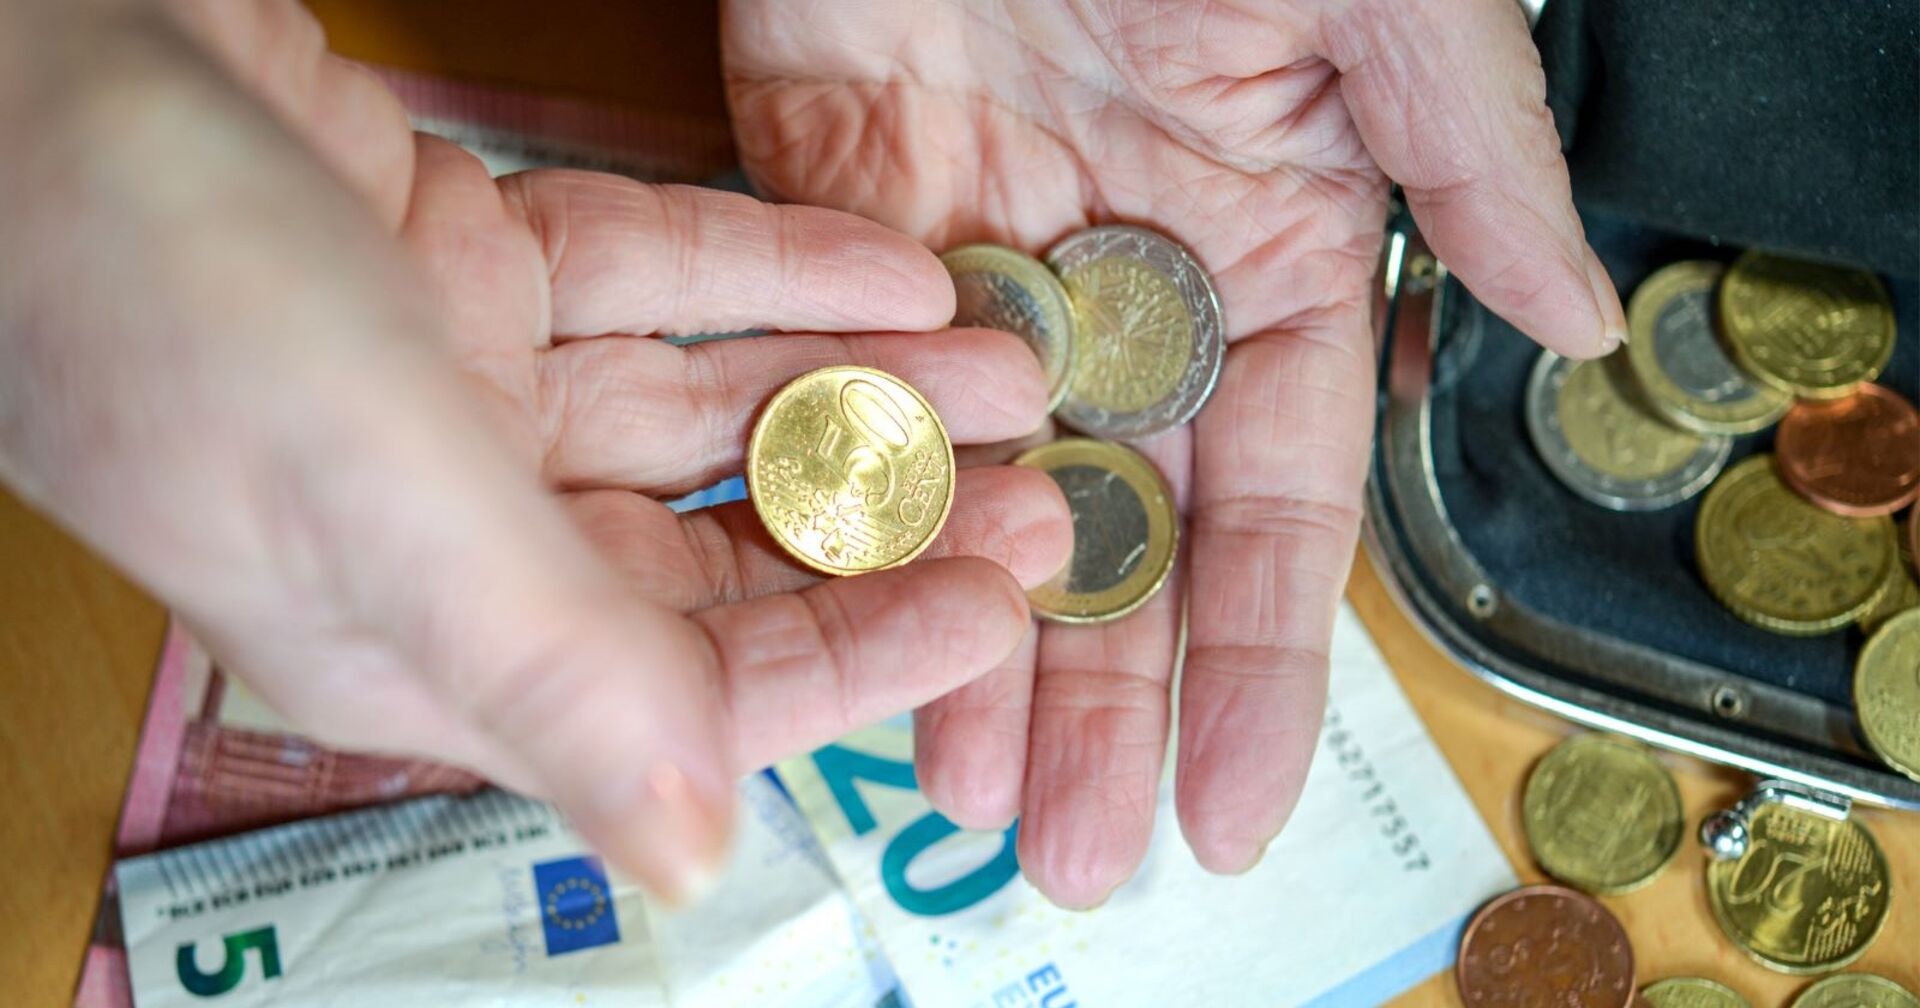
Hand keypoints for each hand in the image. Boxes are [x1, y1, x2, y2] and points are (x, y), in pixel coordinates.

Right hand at [0, 1, 1068, 901]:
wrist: (22, 58)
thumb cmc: (148, 283)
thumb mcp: (376, 497)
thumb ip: (549, 670)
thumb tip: (693, 859)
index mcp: (424, 641)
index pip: (690, 693)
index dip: (861, 654)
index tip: (1004, 601)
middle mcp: (453, 532)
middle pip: (717, 549)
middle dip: (881, 513)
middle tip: (1033, 471)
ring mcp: (461, 391)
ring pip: (707, 407)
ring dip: (852, 384)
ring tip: (1001, 359)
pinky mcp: (464, 264)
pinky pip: (655, 279)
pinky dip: (768, 272)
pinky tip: (888, 266)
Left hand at [726, 0, 1624, 905]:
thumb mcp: (1378, 5)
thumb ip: (1464, 165)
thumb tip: (1586, 323)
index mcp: (1271, 242)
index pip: (1276, 495)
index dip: (1260, 658)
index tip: (1238, 802)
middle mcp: (1128, 275)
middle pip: (1117, 526)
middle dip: (1101, 695)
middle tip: (1078, 850)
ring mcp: (981, 249)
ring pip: (973, 484)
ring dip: (964, 635)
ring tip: (957, 795)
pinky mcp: (842, 208)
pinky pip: (843, 375)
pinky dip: (842, 496)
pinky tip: (835, 616)